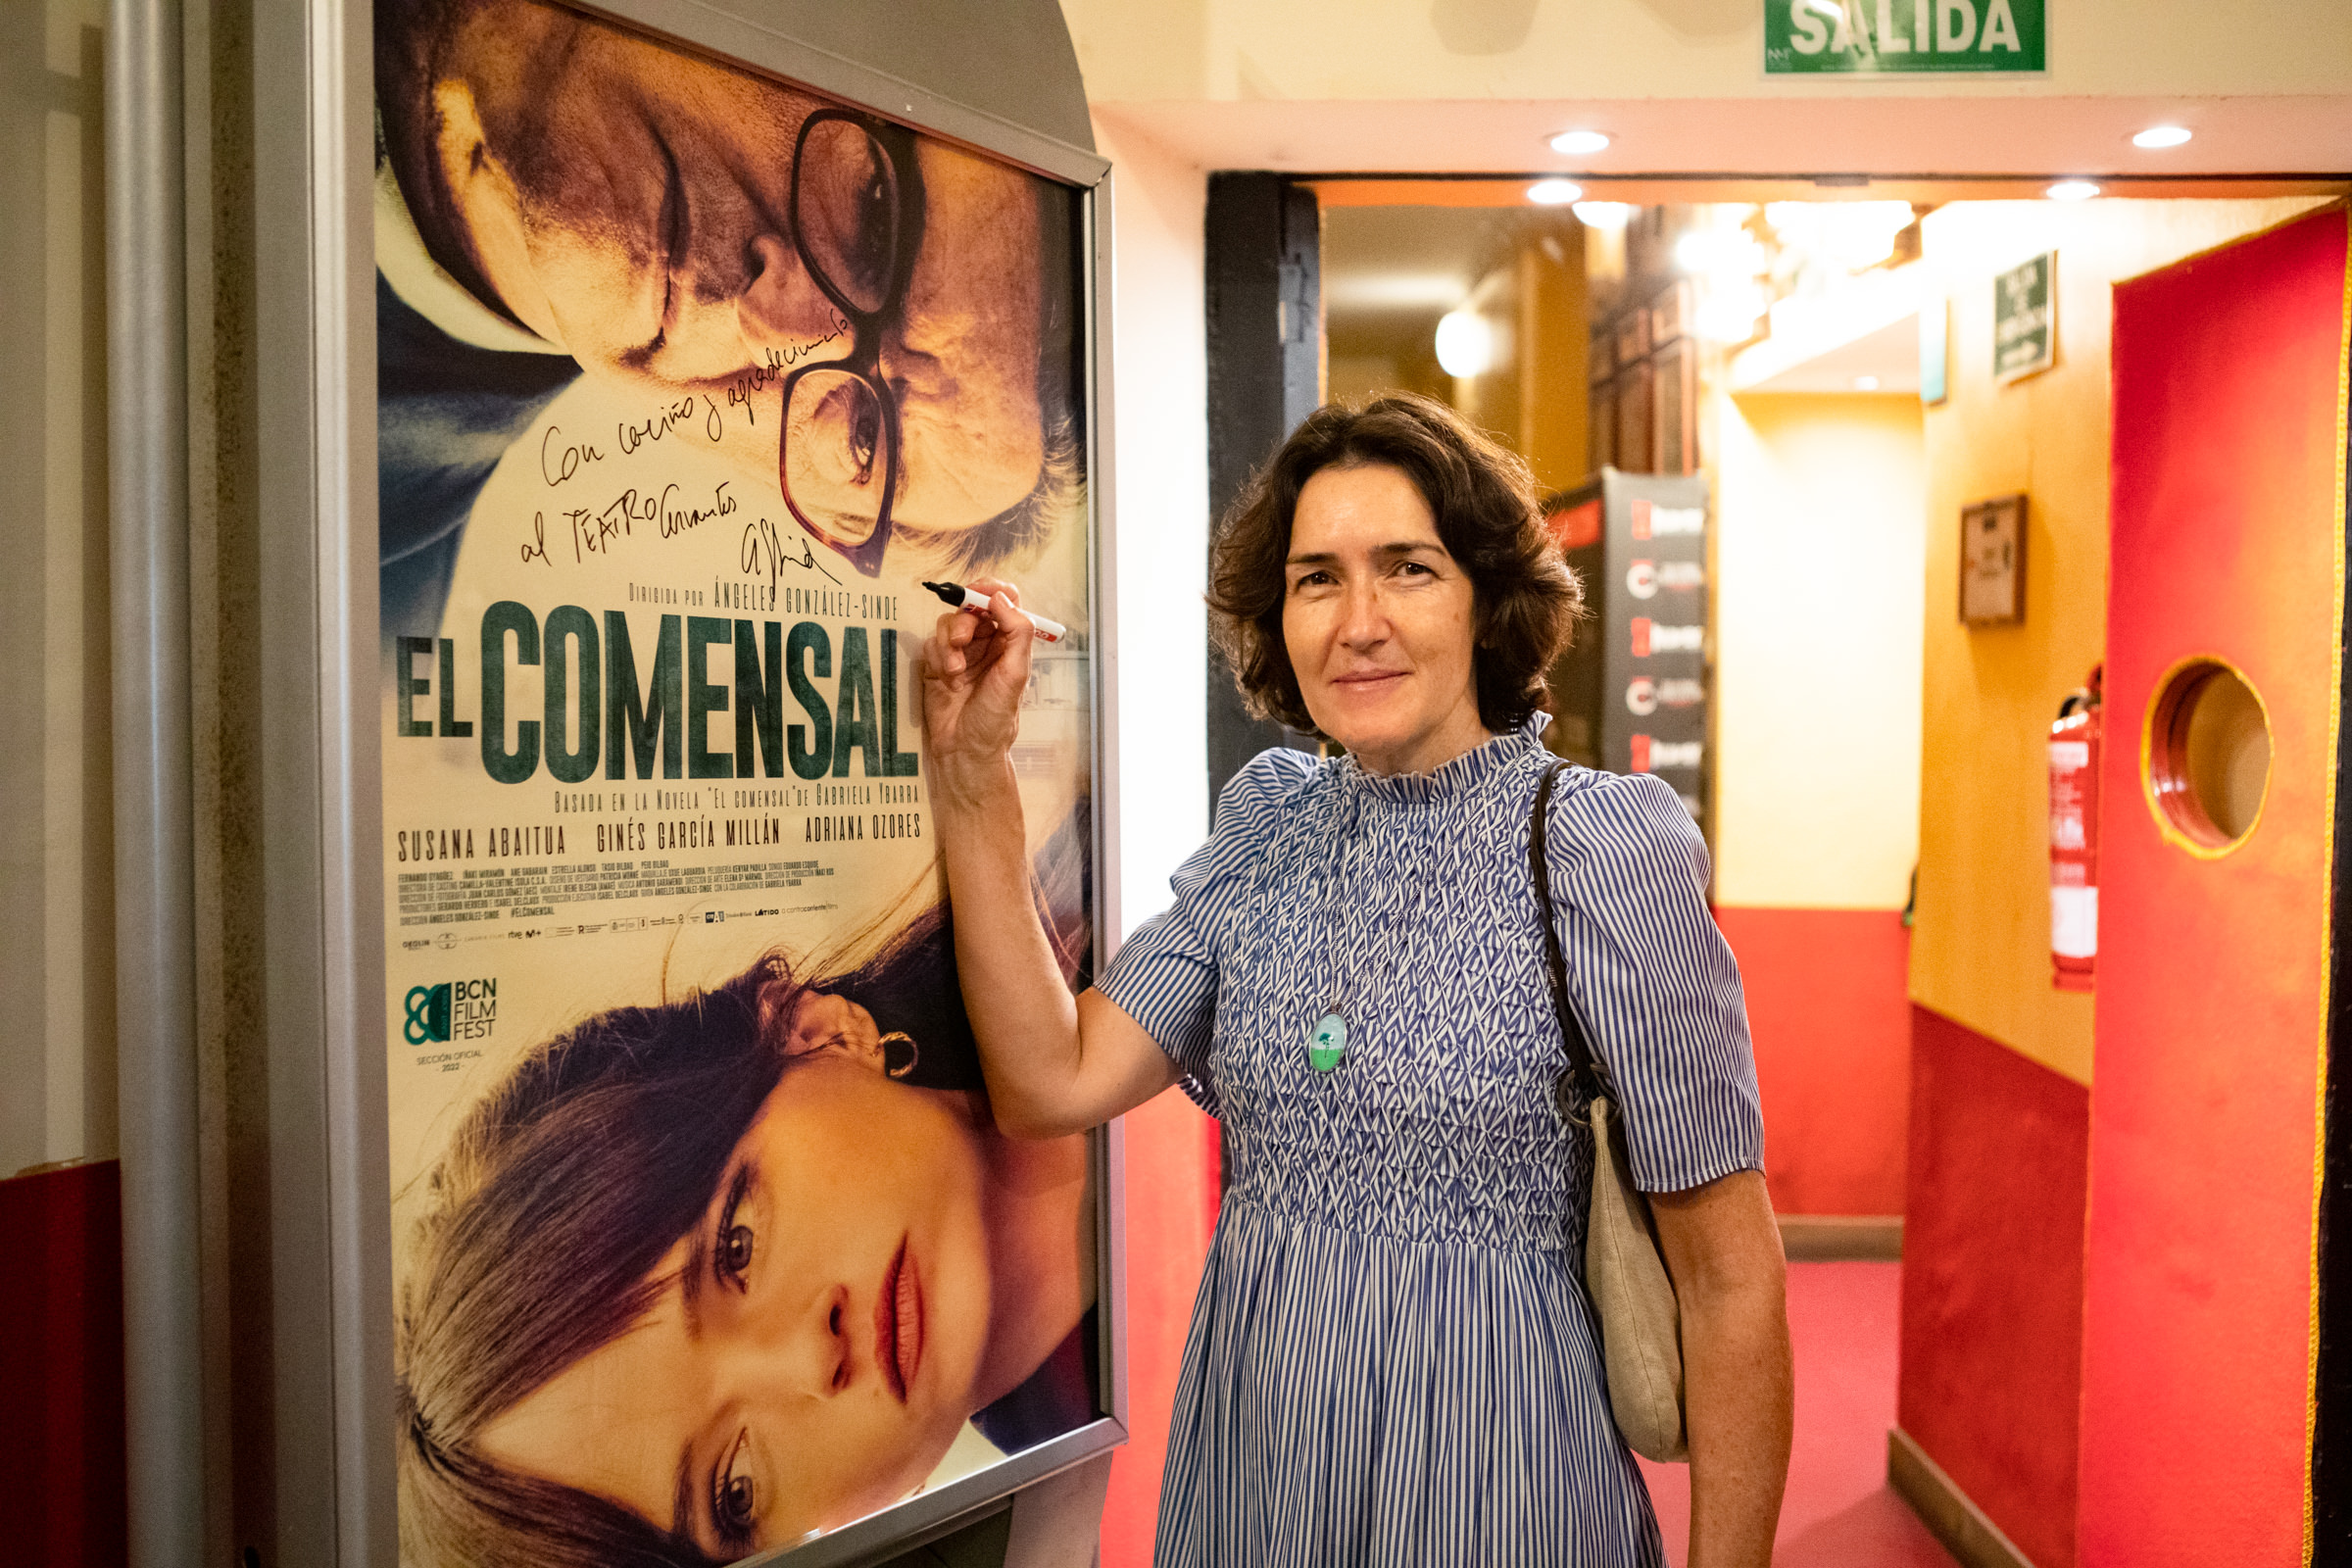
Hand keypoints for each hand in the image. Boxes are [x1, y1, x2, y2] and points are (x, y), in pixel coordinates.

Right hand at [919, 576, 1034, 805]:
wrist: (964, 749)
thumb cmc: (995, 719)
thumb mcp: (1015, 674)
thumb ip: (1017, 632)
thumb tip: (1001, 598)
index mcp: (1009, 642)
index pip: (1004, 601)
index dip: (991, 589)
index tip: (980, 591)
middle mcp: (986, 643)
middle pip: (970, 607)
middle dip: (964, 620)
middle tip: (963, 640)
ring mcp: (960, 652)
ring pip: (948, 623)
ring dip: (949, 644)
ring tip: (956, 671)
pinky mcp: (937, 663)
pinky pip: (931, 643)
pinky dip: (938, 658)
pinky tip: (947, 680)